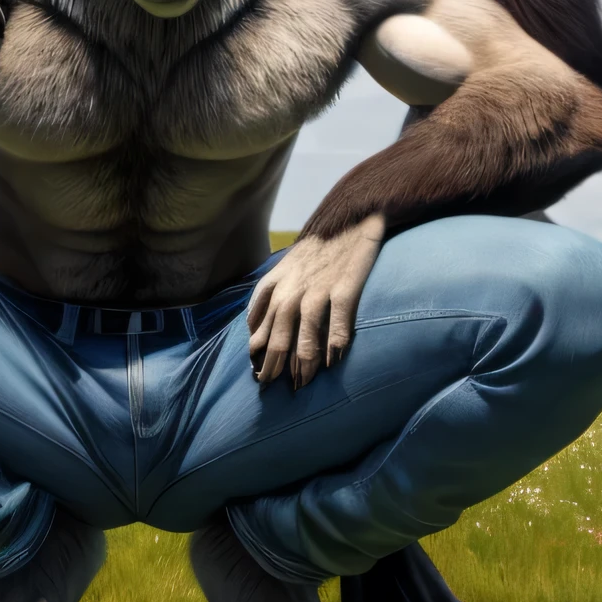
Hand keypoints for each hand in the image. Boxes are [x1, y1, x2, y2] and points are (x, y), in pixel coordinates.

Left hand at [247, 217, 385, 388]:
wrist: (349, 216)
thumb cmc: (317, 247)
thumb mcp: (283, 265)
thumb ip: (268, 294)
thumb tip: (252, 330)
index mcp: (277, 281)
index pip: (260, 321)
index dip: (258, 349)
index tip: (256, 370)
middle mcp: (294, 286)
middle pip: (279, 331)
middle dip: (273, 361)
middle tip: (270, 385)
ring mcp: (320, 287)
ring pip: (305, 329)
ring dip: (302, 359)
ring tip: (300, 383)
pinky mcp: (345, 286)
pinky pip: (338, 318)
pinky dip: (334, 340)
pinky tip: (333, 361)